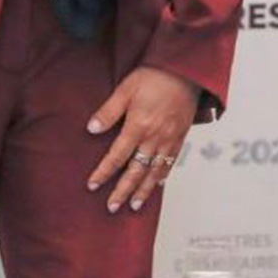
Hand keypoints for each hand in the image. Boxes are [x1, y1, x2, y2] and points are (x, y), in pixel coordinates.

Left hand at [86, 66, 197, 212]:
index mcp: (138, 126)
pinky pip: (171, 162)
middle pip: (136, 171)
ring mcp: (169, 139)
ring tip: (134, 205)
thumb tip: (91, 129)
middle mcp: (154, 137)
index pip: (117, 156)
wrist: (186, 70)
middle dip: (123, 191)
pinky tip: (157, 185)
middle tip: (112, 207)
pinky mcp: (181, 136)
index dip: (104, 172)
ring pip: (154, 171)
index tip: (92, 185)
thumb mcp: (126, 88)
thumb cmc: (155, 76)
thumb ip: (109, 111)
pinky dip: (162, 176)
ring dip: (143, 190)